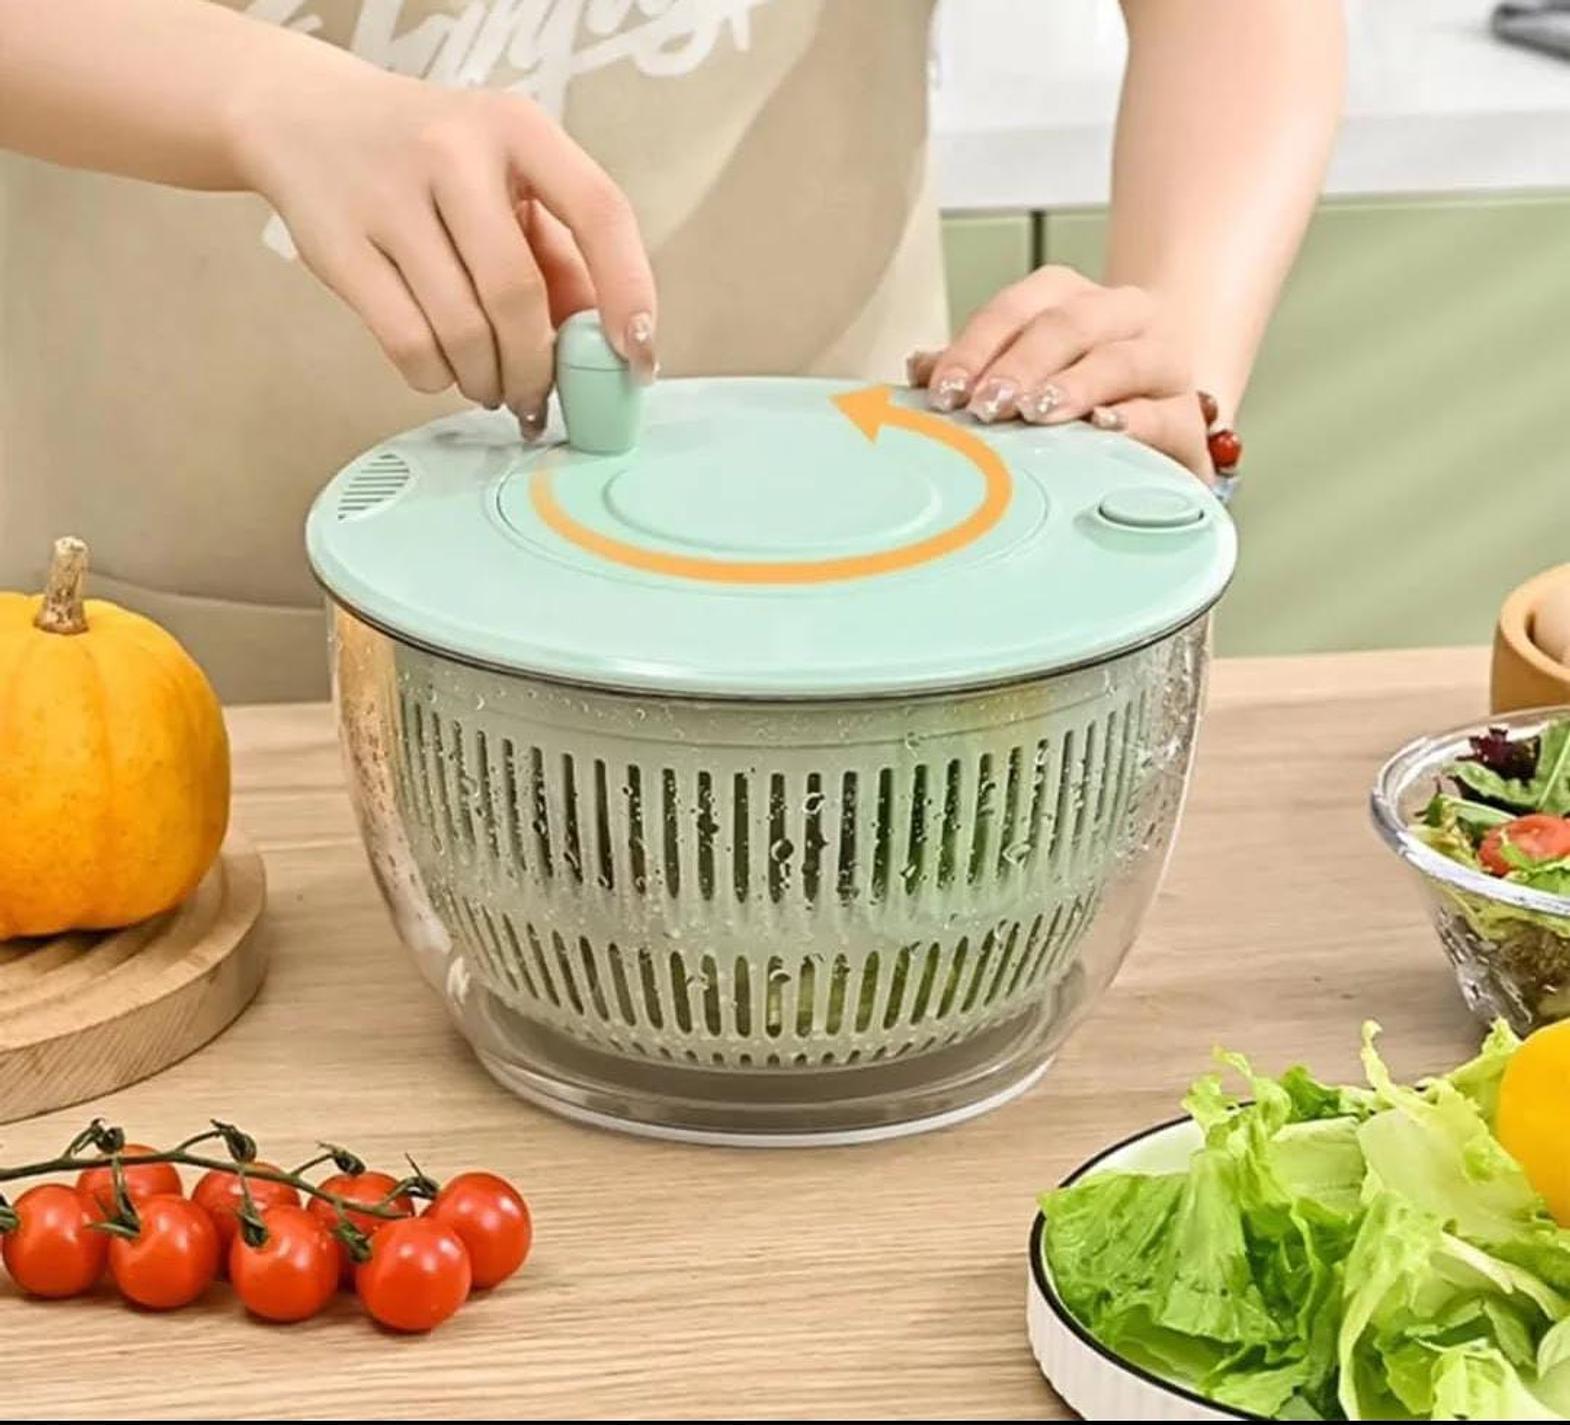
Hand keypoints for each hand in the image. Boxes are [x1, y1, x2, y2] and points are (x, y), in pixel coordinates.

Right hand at [231, 63, 655, 430]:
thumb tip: (604, 345)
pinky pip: (408, 344)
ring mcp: (388, 195)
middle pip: (517, 295)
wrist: (302, 119)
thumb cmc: (431, 163)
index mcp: (516, 128)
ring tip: (492, 385)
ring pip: (463, 331)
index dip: (629, 292)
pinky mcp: (337, 245)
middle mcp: (453, 151)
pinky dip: (436, 376)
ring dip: (488, 380)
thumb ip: (556, 252)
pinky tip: (443, 370)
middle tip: (540, 398)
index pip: (599, 210)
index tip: (636, 356)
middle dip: (538, 367)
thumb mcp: (504, 178)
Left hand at [907, 267, 1212, 478]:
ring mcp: (1164, 362)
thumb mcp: (1021, 381)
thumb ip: (975, 372)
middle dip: (1021, 365)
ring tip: (1036, 415)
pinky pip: (1166, 413)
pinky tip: (1103, 430)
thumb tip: (918, 367)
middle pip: (1070, 324)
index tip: (944, 391)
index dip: (978, 345)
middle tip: (985, 406)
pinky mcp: (1190, 417)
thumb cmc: (1075, 403)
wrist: (1161, 431)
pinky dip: (1134, 420)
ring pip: (1122, 360)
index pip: (1021, 306)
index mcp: (1074, 299)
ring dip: (1074, 386)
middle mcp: (1125, 317)